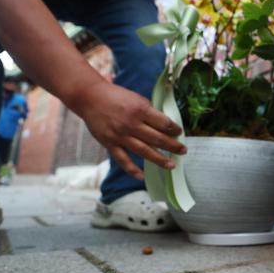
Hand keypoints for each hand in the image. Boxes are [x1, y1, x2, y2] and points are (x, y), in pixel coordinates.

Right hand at [69, 81, 186, 179]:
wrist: (90, 97)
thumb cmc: (116, 96)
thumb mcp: (136, 98)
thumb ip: (149, 111)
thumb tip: (164, 124)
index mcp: (140, 110)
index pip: (163, 123)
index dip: (174, 129)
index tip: (179, 132)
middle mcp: (131, 124)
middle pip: (157, 138)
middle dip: (173, 146)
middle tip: (183, 151)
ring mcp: (120, 136)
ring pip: (144, 151)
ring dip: (160, 159)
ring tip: (171, 165)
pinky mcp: (110, 144)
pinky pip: (123, 160)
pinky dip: (133, 170)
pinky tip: (143, 176)